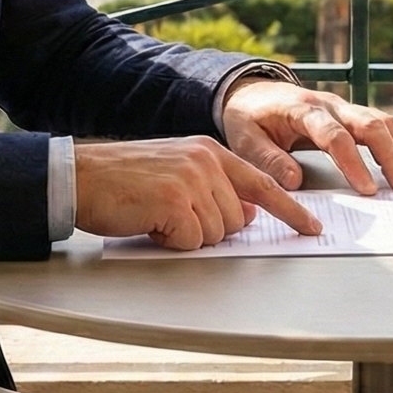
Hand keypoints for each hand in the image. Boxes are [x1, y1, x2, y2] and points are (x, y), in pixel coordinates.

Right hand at [74, 136, 321, 250]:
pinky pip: (192, 241)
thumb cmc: (123, 181)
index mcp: (210, 151)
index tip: (311, 227)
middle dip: (207, 230)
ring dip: (187, 236)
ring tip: (157, 216)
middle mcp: (206, 160)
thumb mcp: (176, 174)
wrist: (81, 177)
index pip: (263, 183)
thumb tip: (246, 214)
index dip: (290, 210)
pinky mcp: (175, 200)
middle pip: (236, 219)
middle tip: (171, 217)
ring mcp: (192, 179)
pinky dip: (171, 242)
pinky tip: (150, 223)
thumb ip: (214, 189)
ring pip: (216, 233)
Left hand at [220, 80, 392, 194]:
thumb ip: (268, 160)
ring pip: (381, 121)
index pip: (334, 135)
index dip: (352, 162)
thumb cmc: (248, 118)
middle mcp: (328, 104)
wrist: (251, 92)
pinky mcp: (349, 114)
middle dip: (389, 155)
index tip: (366, 189)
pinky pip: (380, 124)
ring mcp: (342, 106)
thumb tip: (295, 182)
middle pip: (369, 123)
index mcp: (301, 109)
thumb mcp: (245, 140)